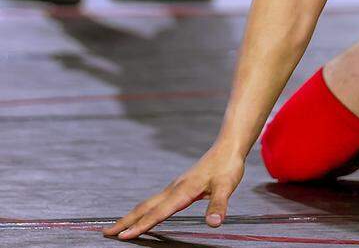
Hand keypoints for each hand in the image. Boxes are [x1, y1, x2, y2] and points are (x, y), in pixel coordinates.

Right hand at [104, 145, 244, 239]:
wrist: (227, 148)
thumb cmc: (227, 166)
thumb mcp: (226, 186)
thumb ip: (219, 205)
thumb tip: (214, 223)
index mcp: (183, 191)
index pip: (159, 212)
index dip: (141, 226)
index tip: (123, 236)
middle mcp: (174, 189)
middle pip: (145, 207)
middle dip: (125, 221)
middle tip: (106, 233)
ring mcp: (175, 187)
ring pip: (148, 203)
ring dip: (131, 216)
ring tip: (117, 227)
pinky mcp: (178, 186)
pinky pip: (155, 201)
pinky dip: (144, 210)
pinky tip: (143, 215)